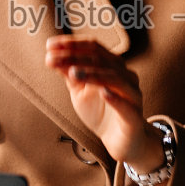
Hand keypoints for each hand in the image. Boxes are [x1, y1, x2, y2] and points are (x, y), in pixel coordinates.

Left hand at [45, 37, 160, 171]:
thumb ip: (69, 74)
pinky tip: (103, 92)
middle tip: (54, 58)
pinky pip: (126, 105)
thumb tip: (52, 57)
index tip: (50, 45)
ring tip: (73, 73)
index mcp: (112, 66)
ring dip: (93, 74)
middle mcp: (125, 75)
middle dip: (76, 57)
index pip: (94, 48)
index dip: (72, 44)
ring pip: (114, 78)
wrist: (119, 141)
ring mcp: (132, 94)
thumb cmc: (100, 112)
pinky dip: (115, 98)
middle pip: (101, 60)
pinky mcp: (135, 116)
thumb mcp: (79, 91)